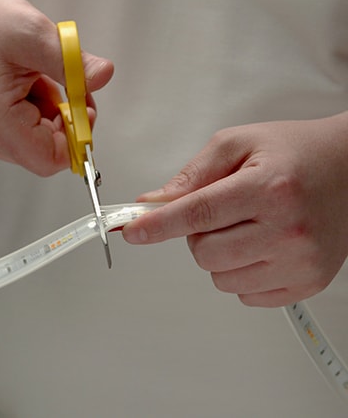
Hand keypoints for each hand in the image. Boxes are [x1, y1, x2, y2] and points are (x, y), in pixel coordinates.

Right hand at [0, 0, 113, 175]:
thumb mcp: (31, 34)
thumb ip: (71, 63)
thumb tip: (102, 76)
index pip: (49, 160)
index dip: (76, 137)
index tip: (82, 108)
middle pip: (44, 151)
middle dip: (63, 118)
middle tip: (61, 81)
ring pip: (34, 141)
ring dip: (48, 111)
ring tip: (31, 76)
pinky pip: (20, 131)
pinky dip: (32, 108)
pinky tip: (20, 82)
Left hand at [122, 112, 347, 306]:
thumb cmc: (295, 152)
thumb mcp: (238, 144)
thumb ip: (191, 174)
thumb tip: (153, 202)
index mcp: (268, 188)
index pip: (196, 213)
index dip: (157, 225)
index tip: (132, 232)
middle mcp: (288, 229)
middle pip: (203, 253)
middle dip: (197, 234)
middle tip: (221, 212)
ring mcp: (300, 261)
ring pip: (220, 278)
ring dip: (219, 255)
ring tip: (246, 226)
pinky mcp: (307, 282)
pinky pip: (245, 294)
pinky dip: (240, 273)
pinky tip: (260, 246)